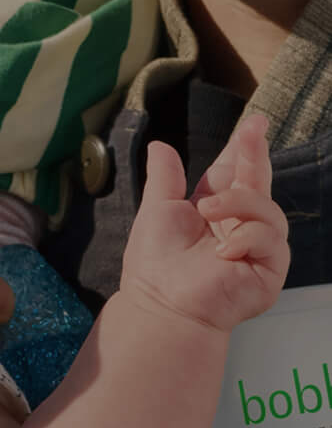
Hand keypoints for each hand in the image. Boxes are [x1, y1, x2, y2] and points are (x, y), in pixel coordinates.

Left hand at [119, 116, 288, 333]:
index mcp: (215, 210)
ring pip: (267, 208)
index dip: (244, 150)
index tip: (253, 124)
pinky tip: (224, 250)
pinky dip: (246, 237)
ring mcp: (257, 248)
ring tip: (207, 211)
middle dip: (256, 155)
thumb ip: (165, 178)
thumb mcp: (159, 209)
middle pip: (258, 183)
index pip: (235, 174)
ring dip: (237, 203)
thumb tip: (161, 145)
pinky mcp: (269, 270)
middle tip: (253, 131)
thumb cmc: (156, 263)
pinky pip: (271, 239)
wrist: (162, 302)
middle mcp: (240, 226)